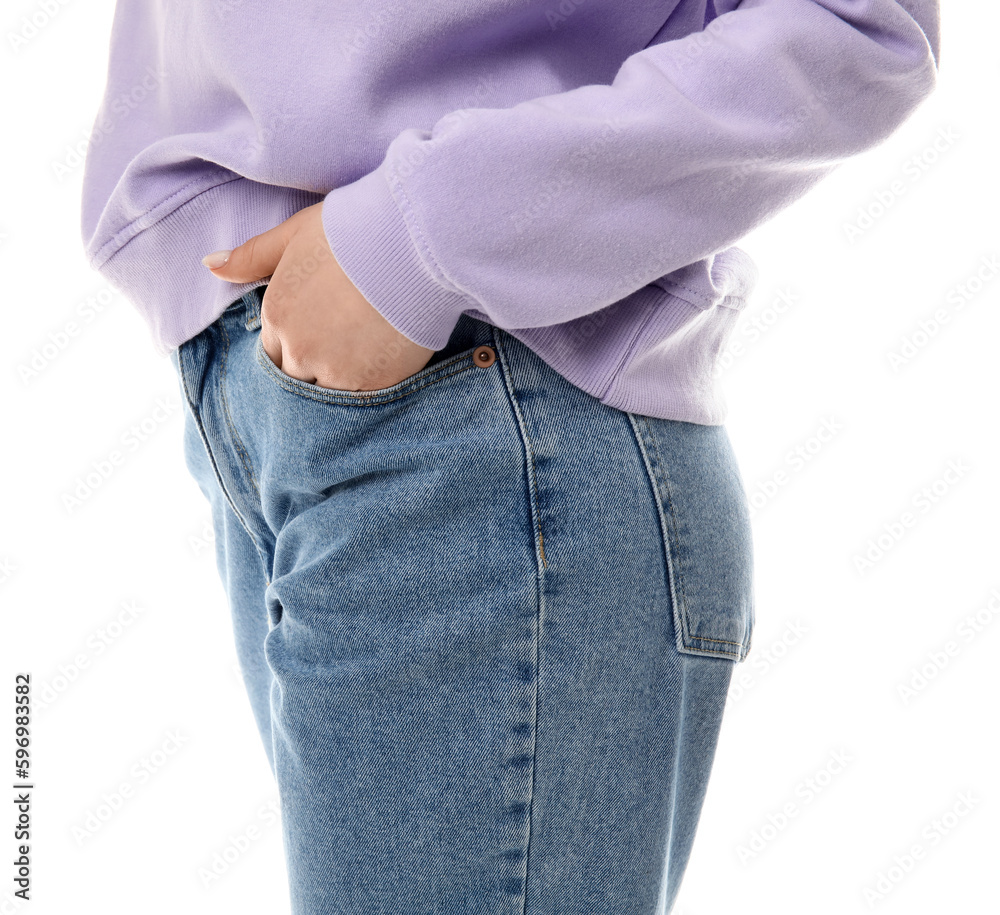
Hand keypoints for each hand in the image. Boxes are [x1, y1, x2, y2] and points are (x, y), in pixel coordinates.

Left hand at [201, 202, 435, 390]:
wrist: (414, 245)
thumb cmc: (354, 231)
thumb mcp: (295, 234)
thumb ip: (252, 256)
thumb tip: (210, 265)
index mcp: (277, 316)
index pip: (272, 352)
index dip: (295, 344)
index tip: (319, 332)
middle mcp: (300, 350)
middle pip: (296, 378)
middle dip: (313, 367)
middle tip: (343, 347)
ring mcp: (337, 372)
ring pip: (328, 394)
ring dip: (341, 381)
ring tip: (365, 357)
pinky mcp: (375, 383)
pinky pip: (363, 399)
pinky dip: (369, 386)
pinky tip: (383, 362)